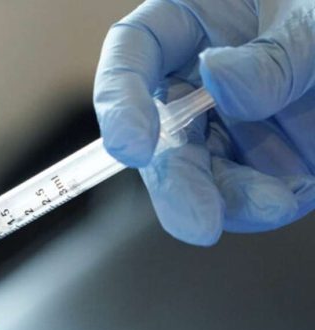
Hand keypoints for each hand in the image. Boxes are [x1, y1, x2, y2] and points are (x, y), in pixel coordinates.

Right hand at [94, 0, 314, 244]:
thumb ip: (270, 53)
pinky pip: (246, 192)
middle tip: (197, 223)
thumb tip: (218, 76)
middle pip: (161, 135)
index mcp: (189, 23)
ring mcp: (227, 122)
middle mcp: (197, 79)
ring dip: (230, 199)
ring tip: (274, 204)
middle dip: (178, 183)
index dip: (120, 103)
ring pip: (202, 174)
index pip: (132, 57)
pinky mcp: (259, 157)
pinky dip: (266, 203)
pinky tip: (294, 193)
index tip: (134, 148)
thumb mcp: (310, 14)